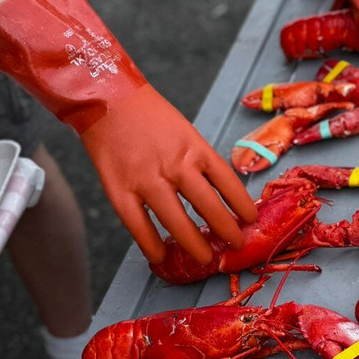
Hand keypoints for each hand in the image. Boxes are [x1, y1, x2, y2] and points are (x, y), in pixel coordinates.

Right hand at [79, 84, 255, 262]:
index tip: (251, 221)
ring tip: (206, 259)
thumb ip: (199, 161)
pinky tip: (160, 257)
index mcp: (196, 148)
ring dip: (194, 244)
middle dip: (226, 230)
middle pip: (208, 206)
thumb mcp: (185, 132)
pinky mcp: (120, 190)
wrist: (107, 99)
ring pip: (177, 221)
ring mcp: (147, 179)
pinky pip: (139, 225)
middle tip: (235, 245)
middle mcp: (175, 165)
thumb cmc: (150, 116)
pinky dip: (150, 244)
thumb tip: (218, 194)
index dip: (242, 205)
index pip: (228, 183)